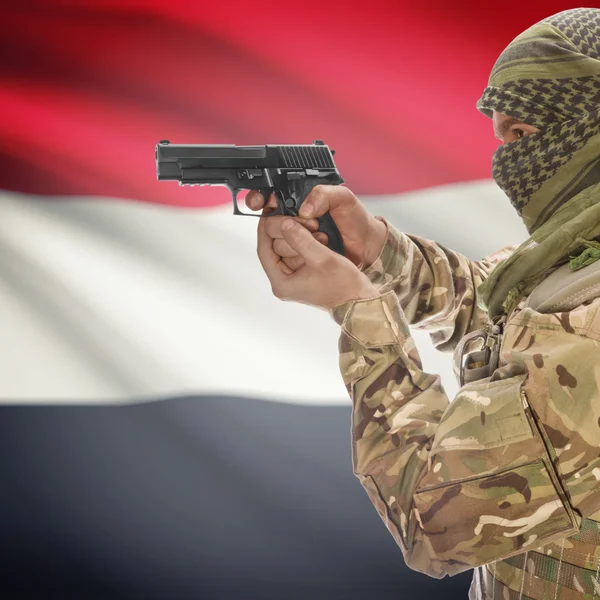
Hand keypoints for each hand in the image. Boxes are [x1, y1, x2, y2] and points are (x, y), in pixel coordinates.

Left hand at [257, 216, 378, 310]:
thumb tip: (284, 224)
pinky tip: (312, 234)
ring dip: (296, 235)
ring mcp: (292, 280)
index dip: (265, 229)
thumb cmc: (343, 285)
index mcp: (281, 283)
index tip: (268, 213)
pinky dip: (302, 242)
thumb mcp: (322, 258)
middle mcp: (284, 283)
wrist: (358, 300)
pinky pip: (296, 253)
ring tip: (309, 226)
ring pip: (285, 249)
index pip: (264, 250)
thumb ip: (301, 239)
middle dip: (284, 230)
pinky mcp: (302, 276)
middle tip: (295, 217)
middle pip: (273, 249)